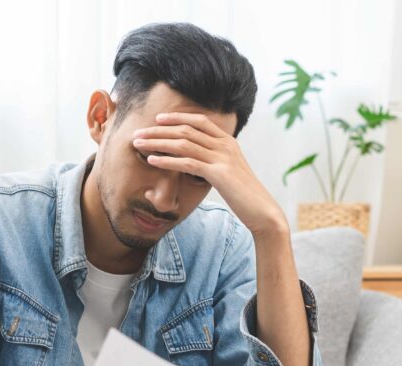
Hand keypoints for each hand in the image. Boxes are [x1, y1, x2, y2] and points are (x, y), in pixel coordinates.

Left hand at [132, 112, 288, 237]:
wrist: (262, 211)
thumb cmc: (244, 195)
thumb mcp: (231, 172)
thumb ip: (216, 161)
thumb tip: (199, 162)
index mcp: (228, 142)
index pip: (200, 121)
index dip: (177, 117)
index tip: (158, 119)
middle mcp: (225, 145)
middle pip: (186, 130)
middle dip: (159, 130)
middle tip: (138, 133)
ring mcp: (222, 158)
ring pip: (183, 143)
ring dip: (157, 142)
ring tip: (138, 144)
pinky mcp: (219, 174)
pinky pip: (187, 162)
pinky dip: (167, 160)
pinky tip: (152, 160)